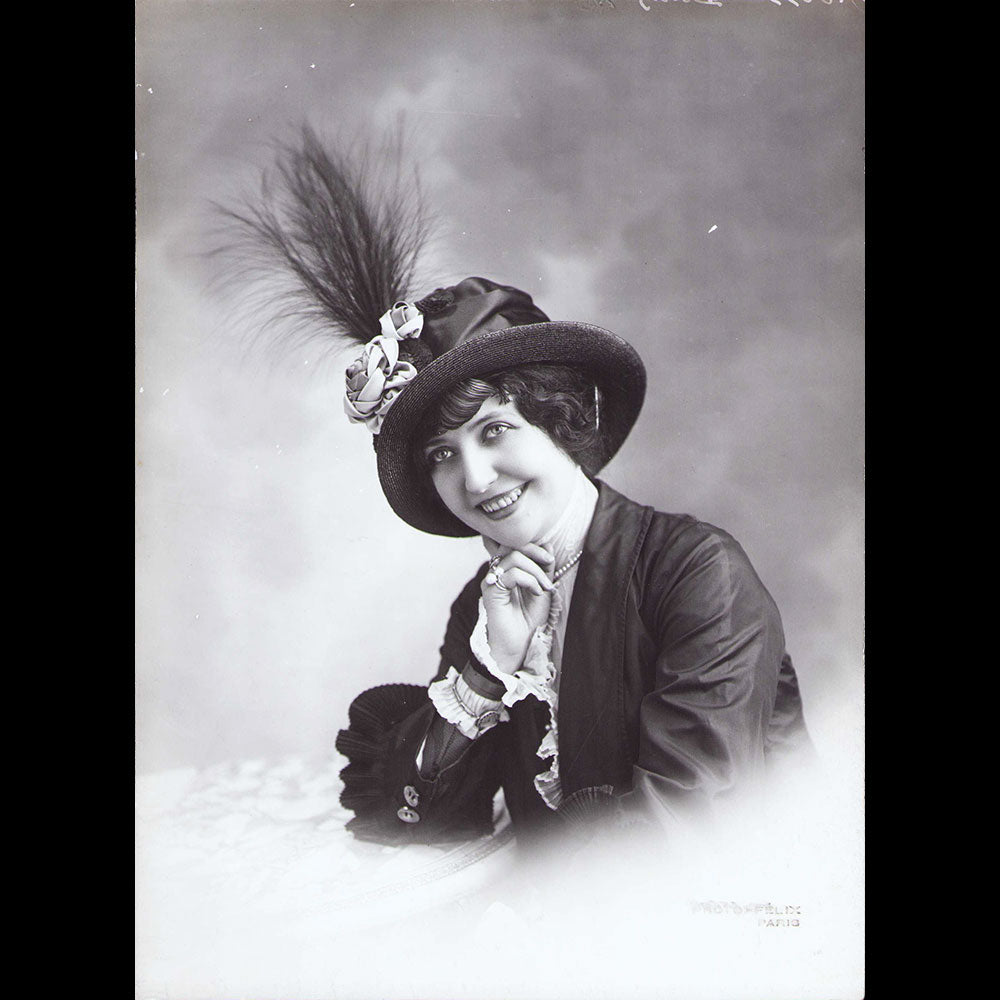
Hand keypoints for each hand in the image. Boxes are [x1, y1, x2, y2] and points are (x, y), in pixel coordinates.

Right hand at [480, 540, 554, 673]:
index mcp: (507, 569)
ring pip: (514, 557)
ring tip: (544, 586)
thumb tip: (548, 544)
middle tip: (550, 562)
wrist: (518, 645)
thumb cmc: (528, 620)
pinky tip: (536, 592)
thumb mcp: (542, 589)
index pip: (515, 544)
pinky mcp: (491, 590)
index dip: (534, 546)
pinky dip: (529, 580)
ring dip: (536, 570)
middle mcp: (496, 572)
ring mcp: (492, 580)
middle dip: (536, 551)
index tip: (550, 559)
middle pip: (512, 545)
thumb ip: (544, 568)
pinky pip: (512, 574)